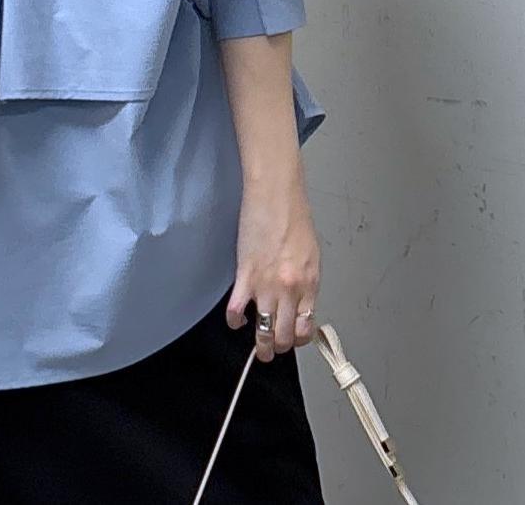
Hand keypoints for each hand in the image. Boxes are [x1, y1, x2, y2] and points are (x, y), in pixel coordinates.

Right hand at [225, 169, 319, 361]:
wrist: (275, 194)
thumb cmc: (294, 217)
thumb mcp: (311, 254)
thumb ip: (305, 282)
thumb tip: (298, 302)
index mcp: (310, 284)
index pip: (305, 328)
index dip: (297, 339)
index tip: (291, 339)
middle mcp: (291, 290)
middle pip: (284, 336)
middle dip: (278, 348)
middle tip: (271, 351)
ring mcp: (266, 285)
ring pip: (264, 332)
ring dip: (260, 345)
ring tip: (257, 348)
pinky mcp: (245, 275)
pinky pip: (236, 310)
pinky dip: (234, 320)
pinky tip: (236, 318)